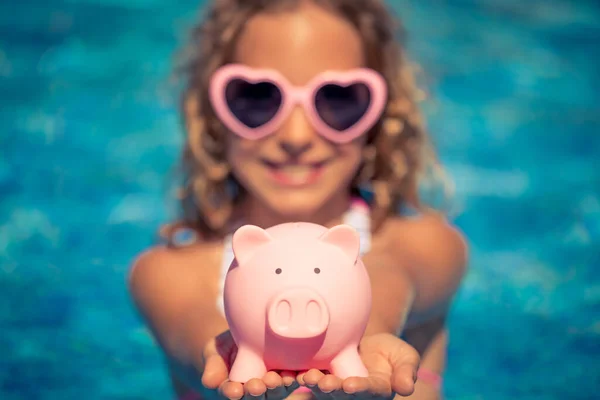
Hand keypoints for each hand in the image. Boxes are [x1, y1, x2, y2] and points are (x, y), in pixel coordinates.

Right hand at [201, 330, 299, 399]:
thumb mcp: (215, 352)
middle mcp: (253, 393)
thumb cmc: (225, 348)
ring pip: (275, 392)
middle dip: (255, 392)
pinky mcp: (287, 377)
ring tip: (274, 379)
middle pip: (255, 397)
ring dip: (275, 387)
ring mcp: (271, 387)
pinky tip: (294, 374)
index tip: (233, 390)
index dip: (231, 393)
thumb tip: (209, 382)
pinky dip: (294, 378)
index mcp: (232, 390)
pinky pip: (292, 380)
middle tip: (255, 386)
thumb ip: (213, 366)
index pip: (230, 394)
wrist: (244, 338)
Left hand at [297, 333, 419, 399]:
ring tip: (308, 376)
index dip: (359, 388)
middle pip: (342, 394)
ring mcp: (337, 387)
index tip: (350, 384)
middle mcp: (355, 394)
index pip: (368, 391)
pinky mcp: (322, 377)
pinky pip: (311, 380)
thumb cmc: (390, 351)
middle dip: (333, 389)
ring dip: (315, 385)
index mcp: (376, 391)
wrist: (369, 342)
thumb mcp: (405, 356)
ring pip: (324, 390)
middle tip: (323, 382)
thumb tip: (406, 388)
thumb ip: (406, 371)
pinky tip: (295, 372)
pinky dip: (302, 377)